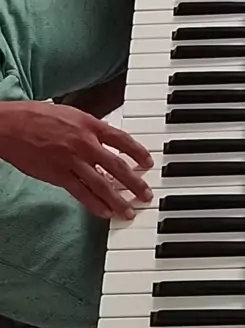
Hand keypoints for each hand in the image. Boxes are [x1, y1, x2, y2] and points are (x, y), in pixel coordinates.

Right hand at [0, 101, 153, 219]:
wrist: (11, 125)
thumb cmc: (38, 117)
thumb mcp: (71, 114)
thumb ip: (91, 128)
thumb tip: (107, 139)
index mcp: (90, 125)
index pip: (122, 139)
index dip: (138, 152)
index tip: (147, 163)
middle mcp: (85, 143)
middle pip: (117, 166)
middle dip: (135, 183)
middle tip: (146, 195)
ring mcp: (72, 161)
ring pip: (101, 184)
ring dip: (118, 200)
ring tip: (128, 212)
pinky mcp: (58, 175)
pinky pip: (81, 193)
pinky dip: (94, 204)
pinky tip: (105, 213)